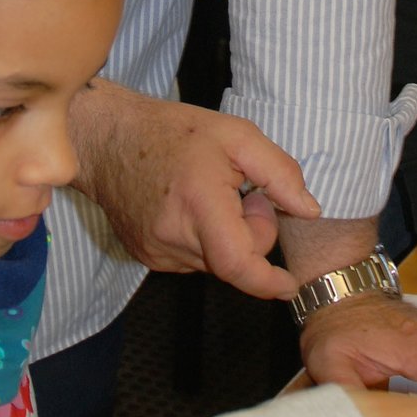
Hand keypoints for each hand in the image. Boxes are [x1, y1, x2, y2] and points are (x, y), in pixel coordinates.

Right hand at [70, 82, 319, 298]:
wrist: (107, 140)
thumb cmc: (173, 131)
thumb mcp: (236, 135)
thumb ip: (279, 172)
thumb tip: (309, 210)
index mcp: (198, 203)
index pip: (237, 262)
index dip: (267, 281)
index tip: (289, 285)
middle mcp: (174, 236)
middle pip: (235, 259)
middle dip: (252, 231)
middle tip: (244, 192)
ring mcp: (156, 253)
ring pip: (215, 261)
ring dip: (227, 236)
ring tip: (208, 194)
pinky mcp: (146, 257)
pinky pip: (193, 260)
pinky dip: (204, 240)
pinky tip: (190, 208)